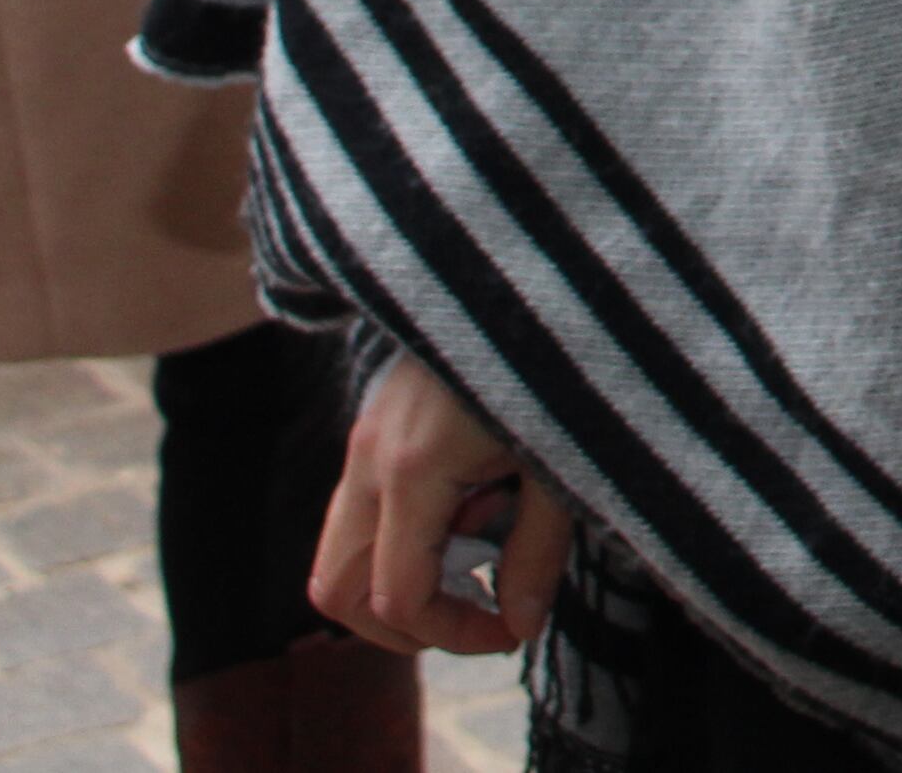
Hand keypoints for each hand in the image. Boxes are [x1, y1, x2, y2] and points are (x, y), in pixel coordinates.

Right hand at [311, 350, 573, 653]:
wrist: (534, 266)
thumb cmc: (560, 359)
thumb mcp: (565, 463)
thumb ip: (537, 552)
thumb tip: (519, 625)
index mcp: (412, 471)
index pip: (396, 599)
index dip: (452, 635)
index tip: (512, 629)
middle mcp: (369, 457)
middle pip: (336, 590)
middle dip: (404, 625)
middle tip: (480, 612)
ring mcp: (364, 437)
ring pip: (341, 550)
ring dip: (404, 574)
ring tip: (487, 542)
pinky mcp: (375, 421)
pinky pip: (363, 506)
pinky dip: (408, 530)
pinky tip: (480, 496)